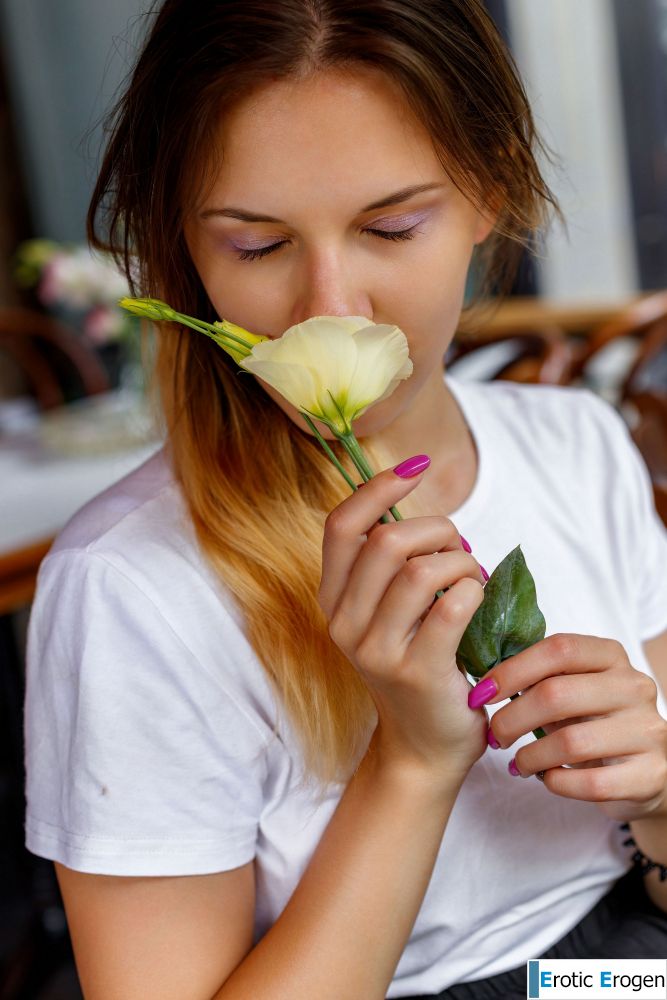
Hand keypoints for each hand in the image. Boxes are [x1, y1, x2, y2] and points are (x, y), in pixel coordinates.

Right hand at [318, 460, 487, 785]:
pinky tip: (478, 598)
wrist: (425, 745)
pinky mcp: (416, 671)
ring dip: (461, 562)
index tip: (416, 468)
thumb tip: (414, 490)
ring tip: (472, 577)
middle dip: (438, 530)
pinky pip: (452, 606)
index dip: (378, 488)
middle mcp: (344, 622)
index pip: (341, 525)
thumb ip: (392, 560)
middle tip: (460, 549)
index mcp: (332, 598)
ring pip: (422, 570)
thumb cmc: (416, 662)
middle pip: (387, 542)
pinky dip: (474, 589)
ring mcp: (376, 650)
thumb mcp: (387, 610)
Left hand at [479, 633, 666, 821]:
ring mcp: (647, 731)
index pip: (559, 649)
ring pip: (571, 742)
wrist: (644, 771)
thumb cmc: (593, 722)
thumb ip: (539, 677)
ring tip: (518, 764)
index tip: (483, 692)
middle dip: (512, 718)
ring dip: (531, 756)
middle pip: (556, 694)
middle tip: (495, 735)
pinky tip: (548, 779)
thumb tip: (485, 680)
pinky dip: (558, 783)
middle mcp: (634, 687)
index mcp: (611, 657)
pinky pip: (591, 783)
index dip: (513, 670)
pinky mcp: (650, 774)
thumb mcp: (572, 690)